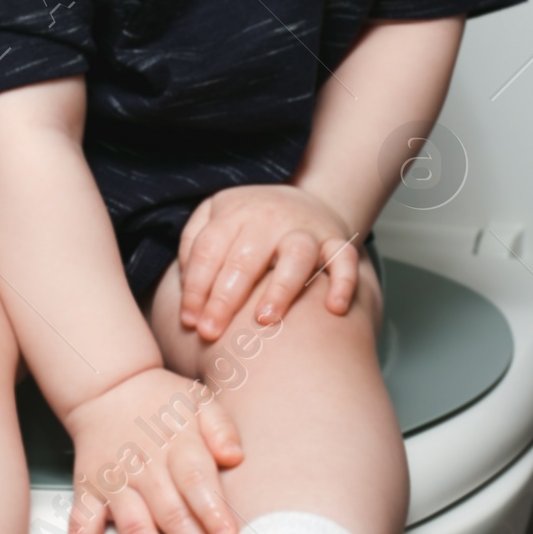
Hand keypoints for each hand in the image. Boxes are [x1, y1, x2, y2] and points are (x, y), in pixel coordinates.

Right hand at [62, 367, 242, 533]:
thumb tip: (234, 454)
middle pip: (172, 514)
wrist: (108, 389)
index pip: (197, 482)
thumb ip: (221, 427)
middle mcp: (145, 468)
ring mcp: (115, 484)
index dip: (212, 511)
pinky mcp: (89, 494)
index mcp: (177, 446)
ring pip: (133, 527)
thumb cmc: (161, 402)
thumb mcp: (198, 400)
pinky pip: (79, 527)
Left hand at [177, 184, 359, 341]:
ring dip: (280, 287)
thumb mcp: (214, 218)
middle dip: (225, 298)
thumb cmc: (248, 225)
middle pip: (244, 257)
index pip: (208, 249)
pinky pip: (344, 258)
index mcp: (234, 211)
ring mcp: (305, 228)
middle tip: (211, 333)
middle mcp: (269, 217)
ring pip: (296, 254)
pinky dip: (344, 281)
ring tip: (265, 320)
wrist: (302, 201)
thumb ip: (193, 248)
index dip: (195, 287)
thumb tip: (188, 294)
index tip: (190, 322)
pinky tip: (335, 308)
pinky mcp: (336, 240)